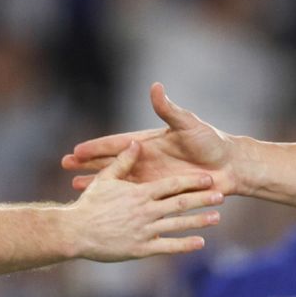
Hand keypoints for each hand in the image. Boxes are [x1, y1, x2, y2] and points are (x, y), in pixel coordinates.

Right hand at [64, 84, 239, 194]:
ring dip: (98, 184)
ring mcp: (152, 180)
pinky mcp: (161, 195)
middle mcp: (147, 162)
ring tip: (75, 188)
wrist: (231, 166)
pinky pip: (136, 200)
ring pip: (119, 183)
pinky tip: (107, 209)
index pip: (117, 145)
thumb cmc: (211, 142)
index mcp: (150, 144)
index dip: (96, 148)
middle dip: (88, 165)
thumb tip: (155, 87)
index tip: (75, 151)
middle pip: (112, 164)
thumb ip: (169, 109)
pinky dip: (121, 203)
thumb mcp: (189, 124)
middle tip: (65, 167)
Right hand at [69, 139, 221, 260]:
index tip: (206, 177)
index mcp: (139, 192)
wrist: (76, 233)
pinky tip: (200, 242)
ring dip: (198, 220)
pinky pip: (167, 246)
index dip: (190, 181)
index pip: (170, 184)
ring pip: (177, 223)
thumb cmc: (89, 206)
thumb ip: (122, 162)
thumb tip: (134, 143)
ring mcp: (145, 229)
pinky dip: (184, 244)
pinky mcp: (141, 248)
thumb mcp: (105, 180)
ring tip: (217, 218)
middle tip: (220, 195)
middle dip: (201, 199)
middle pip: (179, 202)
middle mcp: (145, 210)